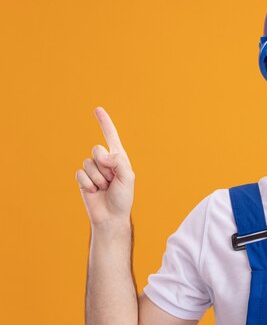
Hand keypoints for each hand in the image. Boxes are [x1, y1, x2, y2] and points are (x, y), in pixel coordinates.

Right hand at [75, 107, 134, 226]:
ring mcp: (93, 169)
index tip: (97, 109)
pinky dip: (89, 184)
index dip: (104, 122)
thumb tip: (102, 154)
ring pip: (89, 163)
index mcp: (118, 158)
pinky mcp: (83, 179)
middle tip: (111, 180)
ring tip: (105, 188)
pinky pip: (81, 174)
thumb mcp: (127, 177)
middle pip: (97, 149)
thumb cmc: (123, 197)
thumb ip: (118, 162)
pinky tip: (94, 191)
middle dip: (105, 166)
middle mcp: (104, 161)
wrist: (111, 216)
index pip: (111, 136)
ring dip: (98, 178)